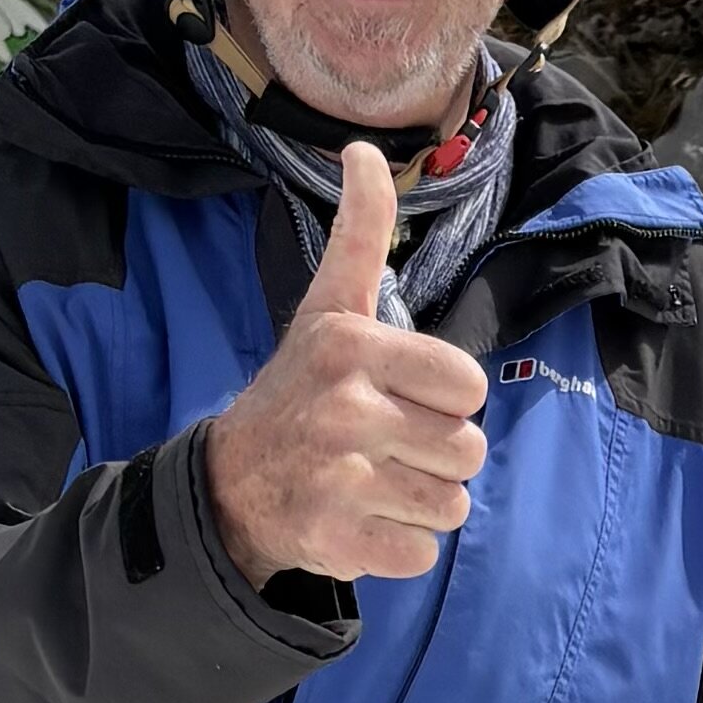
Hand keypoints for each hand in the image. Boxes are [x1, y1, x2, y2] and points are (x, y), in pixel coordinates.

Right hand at [196, 138, 488, 588]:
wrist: (233, 482)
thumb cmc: (301, 388)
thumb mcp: (330, 307)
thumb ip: (362, 234)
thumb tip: (365, 148)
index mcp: (354, 348)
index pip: (469, 386)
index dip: (446, 399)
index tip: (402, 397)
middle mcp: (346, 410)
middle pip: (468, 450)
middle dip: (438, 454)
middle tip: (386, 446)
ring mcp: (340, 479)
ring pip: (451, 505)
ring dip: (422, 502)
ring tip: (376, 482)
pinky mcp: (337, 540)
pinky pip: (420, 554)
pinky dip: (398, 546)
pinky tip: (361, 520)